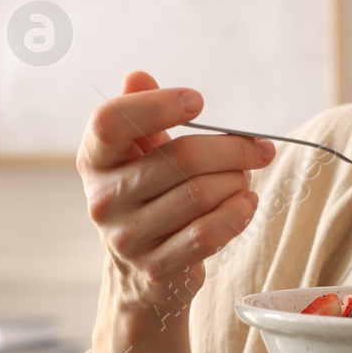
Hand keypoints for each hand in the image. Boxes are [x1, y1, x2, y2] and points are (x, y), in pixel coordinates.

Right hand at [78, 70, 275, 318]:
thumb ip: (140, 115)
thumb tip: (138, 76)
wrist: (139, 275)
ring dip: (237, 181)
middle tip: (257, 149)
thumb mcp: (138, 155)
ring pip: (201, 194)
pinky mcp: (156, 268)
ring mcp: (127, 237)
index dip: (157, 105)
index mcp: (94, 160)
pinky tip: (246, 204)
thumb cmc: (146, 199)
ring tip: (245, 178)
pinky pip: (208, 233)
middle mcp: (102, 198)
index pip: (111, 121)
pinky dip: (237, 213)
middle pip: (180, 157)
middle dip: (232, 148)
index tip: (198, 101)